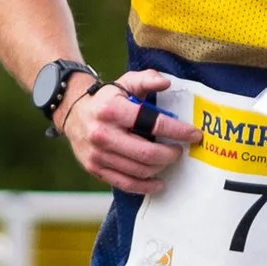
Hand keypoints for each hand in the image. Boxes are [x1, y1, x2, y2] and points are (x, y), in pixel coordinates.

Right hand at [58, 70, 196, 192]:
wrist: (72, 112)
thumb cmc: (107, 99)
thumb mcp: (125, 82)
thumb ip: (147, 80)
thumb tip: (166, 83)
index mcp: (112, 110)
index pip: (153, 123)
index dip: (179, 131)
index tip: (194, 134)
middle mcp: (103, 134)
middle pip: (147, 153)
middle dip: (170, 154)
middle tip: (179, 150)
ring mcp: (97, 154)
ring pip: (139, 170)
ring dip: (160, 168)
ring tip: (168, 159)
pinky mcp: (95, 169)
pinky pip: (125, 183)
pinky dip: (145, 186)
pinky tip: (158, 182)